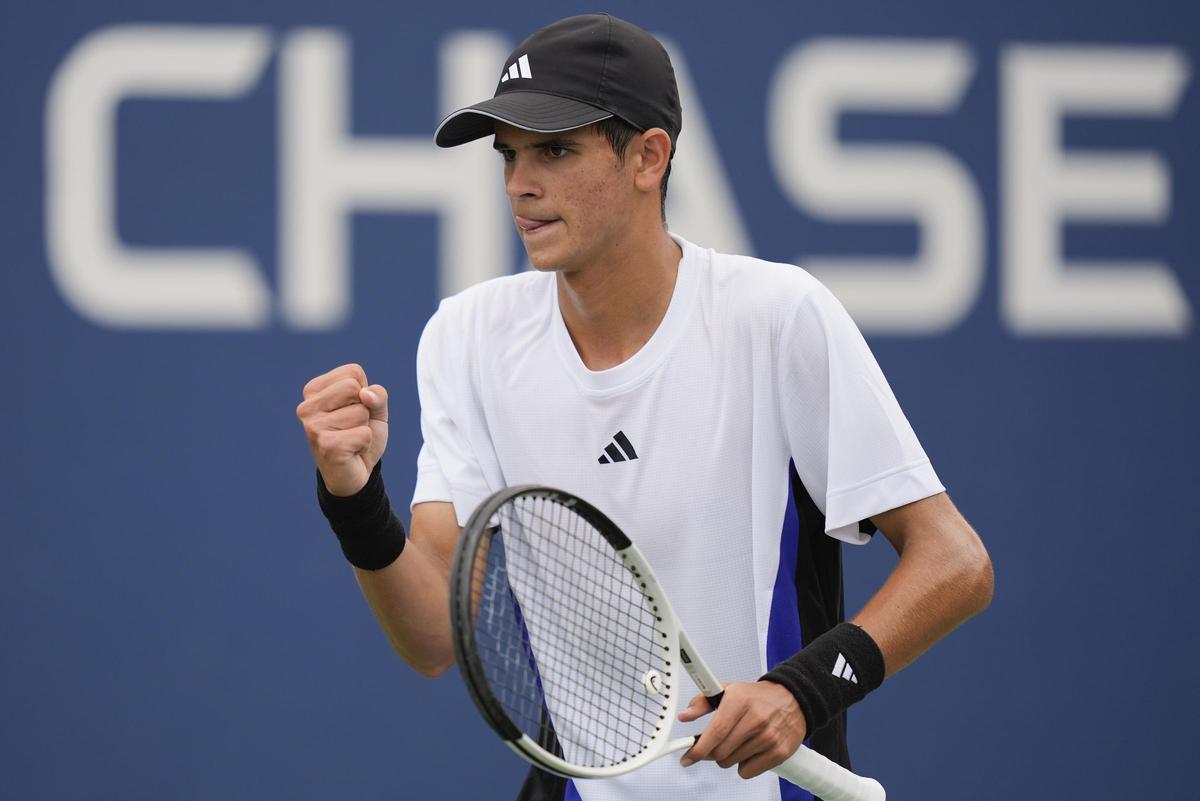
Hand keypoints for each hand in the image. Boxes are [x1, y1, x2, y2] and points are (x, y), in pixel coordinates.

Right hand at [296, 363, 389, 495]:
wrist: (354, 474)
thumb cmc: (360, 435)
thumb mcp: (374, 409)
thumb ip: (377, 395)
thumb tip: (366, 395)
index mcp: (314, 390)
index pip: (353, 372)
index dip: (364, 393)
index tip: (352, 410)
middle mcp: (307, 407)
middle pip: (355, 388)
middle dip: (364, 409)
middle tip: (352, 427)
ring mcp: (313, 427)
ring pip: (361, 412)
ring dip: (364, 429)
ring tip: (350, 440)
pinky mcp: (326, 446)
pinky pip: (364, 434)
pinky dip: (365, 444)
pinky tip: (351, 452)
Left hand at [677, 681, 807, 779]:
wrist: (793, 699)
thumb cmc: (758, 697)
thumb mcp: (729, 691)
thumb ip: (702, 702)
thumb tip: (685, 716)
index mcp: (740, 701)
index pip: (715, 732)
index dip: (698, 748)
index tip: (688, 757)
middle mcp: (756, 719)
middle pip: (721, 752)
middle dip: (710, 753)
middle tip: (711, 747)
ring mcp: (769, 737)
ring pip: (732, 763)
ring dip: (727, 758)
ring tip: (736, 742)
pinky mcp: (779, 752)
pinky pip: (748, 772)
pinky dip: (743, 766)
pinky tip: (749, 751)